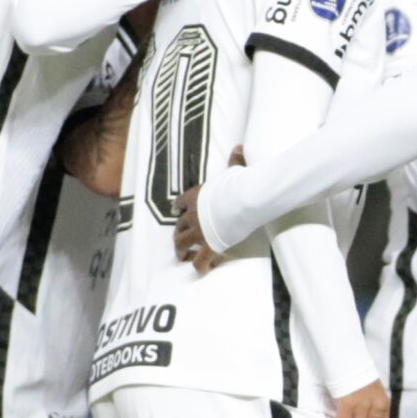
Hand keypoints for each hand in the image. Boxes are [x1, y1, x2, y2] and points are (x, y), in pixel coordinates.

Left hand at [171, 146, 246, 271]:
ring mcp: (198, 232)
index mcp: (195, 197)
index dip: (177, 207)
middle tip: (180, 239)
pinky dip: (200, 266)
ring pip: (181, 244)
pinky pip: (199, 261)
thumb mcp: (234, 172)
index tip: (175, 209)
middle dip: (178, 233)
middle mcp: (192, 216)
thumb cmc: (237, 185)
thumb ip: (234, 162)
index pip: (180, 202)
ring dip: (180, 251)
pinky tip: (201, 270)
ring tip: (182, 257)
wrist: (241, 201)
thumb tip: (239, 147)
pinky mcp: (208, 246)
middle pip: (178, 226)